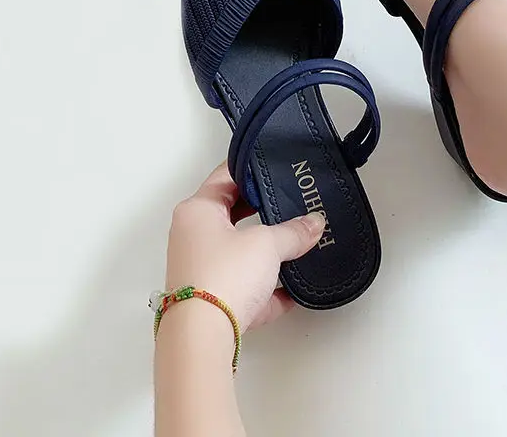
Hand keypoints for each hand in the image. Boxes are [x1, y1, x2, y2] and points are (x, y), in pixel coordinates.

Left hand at [165, 163, 325, 330]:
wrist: (202, 339)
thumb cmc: (222, 276)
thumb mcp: (267, 245)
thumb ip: (294, 232)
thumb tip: (313, 224)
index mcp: (197, 210)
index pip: (225, 176)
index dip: (253, 169)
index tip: (276, 167)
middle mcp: (193, 236)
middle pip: (233, 214)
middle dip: (264, 212)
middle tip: (291, 204)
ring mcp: (201, 269)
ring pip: (240, 252)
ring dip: (268, 252)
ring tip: (298, 244)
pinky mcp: (211, 300)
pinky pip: (245, 286)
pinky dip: (266, 288)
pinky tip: (292, 290)